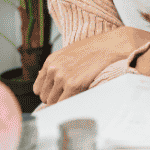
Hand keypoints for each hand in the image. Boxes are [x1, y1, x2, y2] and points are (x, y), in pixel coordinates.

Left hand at [33, 25, 149, 104]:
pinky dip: (70, 104)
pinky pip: (64, 103)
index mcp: (51, 61)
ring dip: (63, 102)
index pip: (38, 88)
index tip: (58, 95)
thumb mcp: (69, 54)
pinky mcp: (73, 84)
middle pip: (45, 97)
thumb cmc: (94, 50)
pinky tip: (80, 97)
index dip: (49, 93)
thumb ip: (57, 68)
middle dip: (56, 99)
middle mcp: (53, 69)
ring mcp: (62, 77)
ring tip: (77, 95)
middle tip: (70, 96)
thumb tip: (51, 85)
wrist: (111, 45)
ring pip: (53, 102)